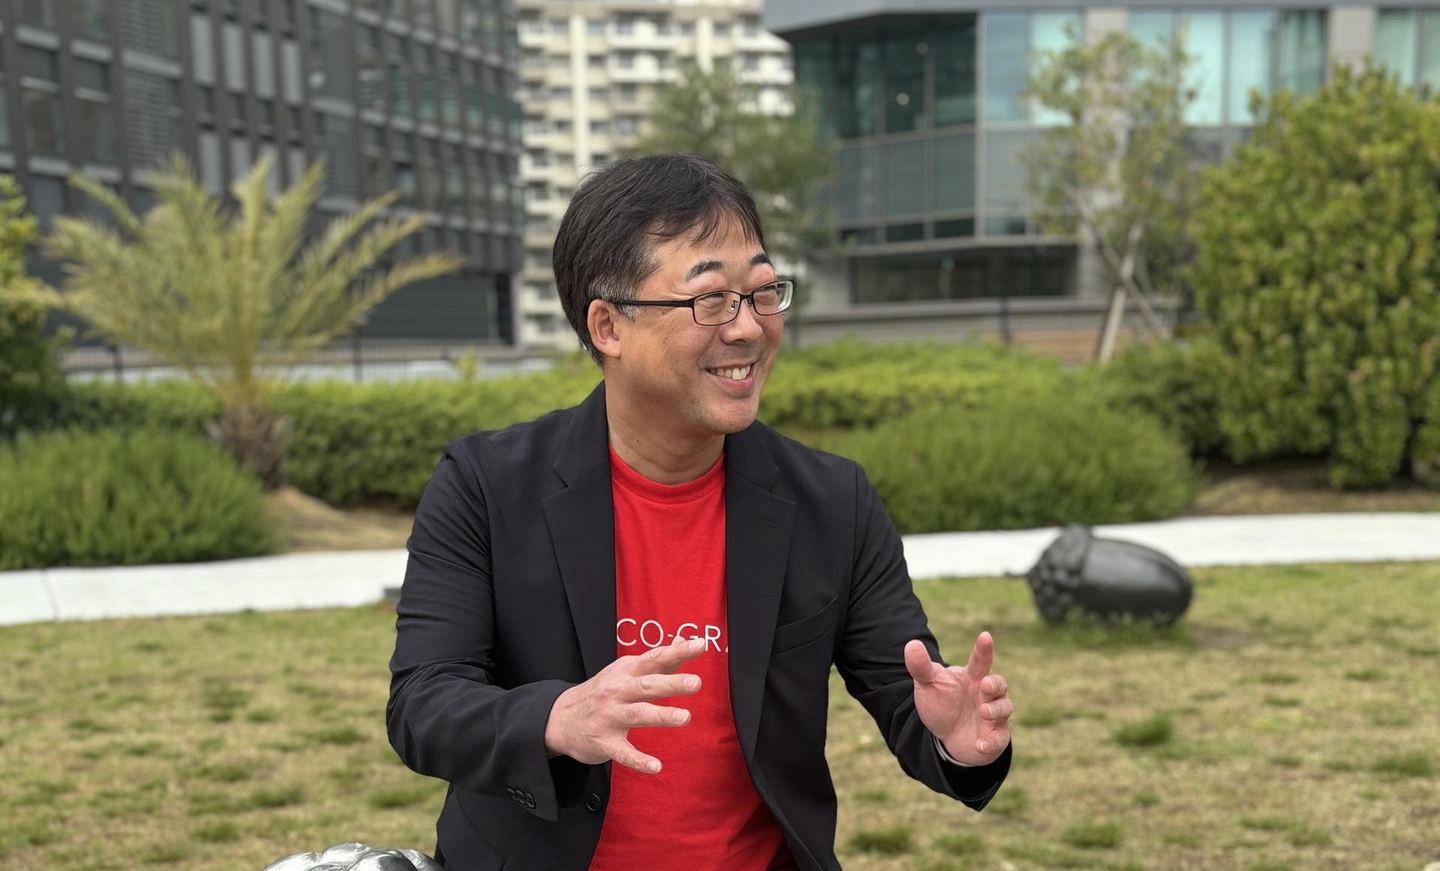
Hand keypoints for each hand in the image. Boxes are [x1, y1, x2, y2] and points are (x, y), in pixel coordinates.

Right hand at [544, 635, 705, 773]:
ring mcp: (610, 717)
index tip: (700, 645)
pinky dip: (639, 760)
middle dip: (671, 684)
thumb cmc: (603, 691)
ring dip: (661, 715)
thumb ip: (658, 659)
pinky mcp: (605, 742)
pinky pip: (623, 752)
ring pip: (638, 715)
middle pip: (646, 686)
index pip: (654, 658)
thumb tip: (686, 640)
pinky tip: (656, 766)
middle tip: (696, 683)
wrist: (561, 718)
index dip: (677, 651)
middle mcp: (617, 691)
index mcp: (626, 672)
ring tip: (685, 717)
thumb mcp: (626, 670)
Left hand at [904, 631, 1011, 766]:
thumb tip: (911, 644)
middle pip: (999, 684)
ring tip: (983, 712)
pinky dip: (991, 742)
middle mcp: (986, 694)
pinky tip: (979, 745)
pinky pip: (999, 739)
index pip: (980, 660)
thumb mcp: (927, 684)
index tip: (985, 636)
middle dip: (995, 684)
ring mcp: (994, 715)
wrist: (944, 736)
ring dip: (996, 710)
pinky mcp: (995, 737)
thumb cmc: (941, 703)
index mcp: (972, 677)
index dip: (984, 649)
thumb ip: (921, 666)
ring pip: (1004, 708)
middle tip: (985, 685)